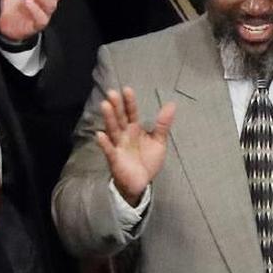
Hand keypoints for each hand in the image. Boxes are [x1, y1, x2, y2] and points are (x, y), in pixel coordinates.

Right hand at [94, 87, 175, 205]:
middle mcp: (124, 135)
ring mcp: (118, 146)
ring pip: (113, 131)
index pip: (131, 113)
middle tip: (112, 93)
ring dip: (109, 119)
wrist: (141, 182)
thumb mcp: (159, 141)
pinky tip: (100, 135)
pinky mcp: (115, 160)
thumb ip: (163, 124)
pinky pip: (109, 151)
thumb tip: (172, 104)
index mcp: (135, 129)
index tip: (127, 89)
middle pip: (120, 118)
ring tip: (105, 106)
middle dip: (116, 106)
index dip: (129, 102)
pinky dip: (105, 143)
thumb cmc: (147, 160)